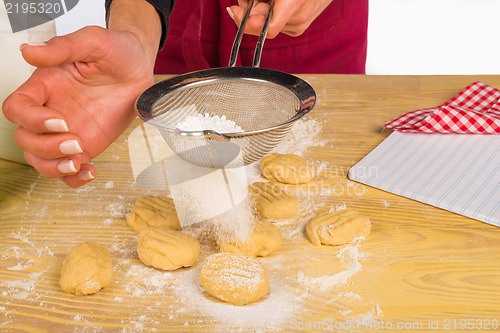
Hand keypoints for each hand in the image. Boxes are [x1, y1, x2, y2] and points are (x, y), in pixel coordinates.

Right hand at [2, 25, 155, 186]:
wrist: (140, 69)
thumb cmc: (117, 51)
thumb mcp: (94, 41)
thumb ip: (63, 47)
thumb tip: (29, 51)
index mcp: (46, 85)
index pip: (17, 108)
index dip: (32, 119)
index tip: (59, 121)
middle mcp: (52, 110)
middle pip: (25, 139)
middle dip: (46, 147)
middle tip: (76, 142)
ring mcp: (68, 131)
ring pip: (42, 159)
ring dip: (55, 167)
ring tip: (79, 163)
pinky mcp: (86, 145)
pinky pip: (69, 169)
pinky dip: (74, 179)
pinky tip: (89, 172)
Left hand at [227, 0, 332, 37]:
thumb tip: (239, 9)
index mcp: (294, 4)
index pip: (268, 29)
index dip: (246, 21)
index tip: (234, 10)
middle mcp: (298, 20)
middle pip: (261, 25)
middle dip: (249, 11)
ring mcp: (299, 26)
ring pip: (266, 25)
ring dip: (259, 12)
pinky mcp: (298, 28)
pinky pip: (275, 24)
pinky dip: (269, 14)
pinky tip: (274, 3)